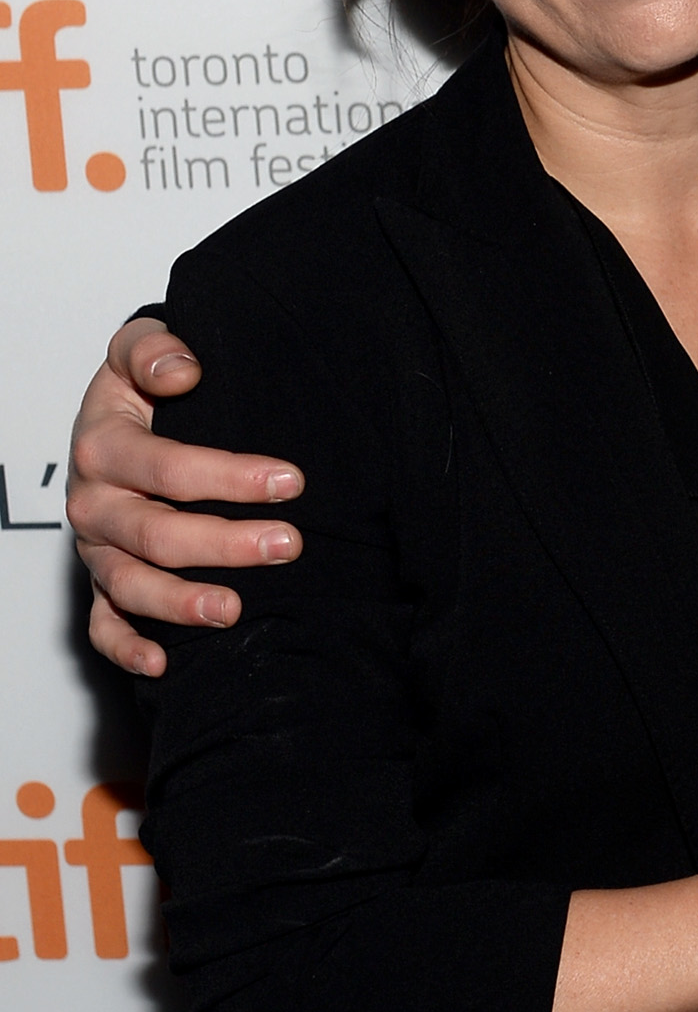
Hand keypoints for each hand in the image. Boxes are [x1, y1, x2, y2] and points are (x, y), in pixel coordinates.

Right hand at [67, 318, 303, 676]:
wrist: (115, 414)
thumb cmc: (138, 386)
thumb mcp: (136, 348)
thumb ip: (152, 347)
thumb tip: (183, 368)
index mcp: (102, 446)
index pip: (167, 467)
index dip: (229, 476)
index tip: (291, 480)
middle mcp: (94, 503)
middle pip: (155, 534)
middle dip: (224, 544)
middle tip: (288, 544)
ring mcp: (97, 548)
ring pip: (130, 586)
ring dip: (181, 603)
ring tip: (235, 610)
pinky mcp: (100, 581)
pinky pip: (102, 624)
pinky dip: (126, 648)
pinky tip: (163, 664)